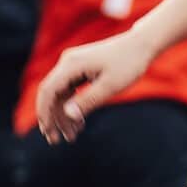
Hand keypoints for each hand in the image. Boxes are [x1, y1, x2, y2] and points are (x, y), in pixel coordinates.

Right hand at [35, 31, 151, 142]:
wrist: (141, 45)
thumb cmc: (129, 64)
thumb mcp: (110, 86)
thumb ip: (88, 100)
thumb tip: (68, 115)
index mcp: (71, 64)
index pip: (48, 91)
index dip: (45, 113)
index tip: (48, 133)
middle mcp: (68, 62)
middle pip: (50, 94)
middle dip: (52, 118)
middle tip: (55, 141)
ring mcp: (73, 65)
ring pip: (60, 94)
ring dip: (63, 115)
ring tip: (71, 136)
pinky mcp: (80, 69)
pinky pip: (69, 90)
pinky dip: (72, 107)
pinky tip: (79, 123)